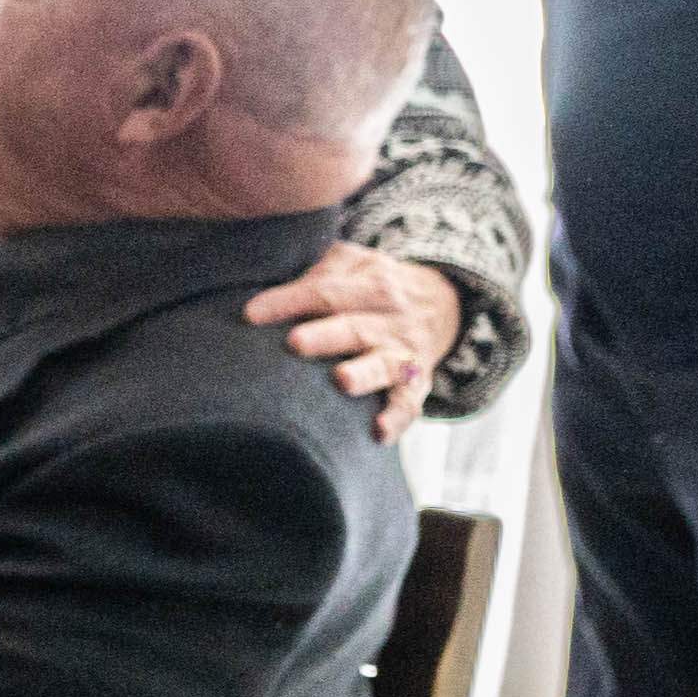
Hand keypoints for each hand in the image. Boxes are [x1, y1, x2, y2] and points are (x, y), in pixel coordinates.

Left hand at [248, 242, 469, 428]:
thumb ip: (320, 272)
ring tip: (341, 381)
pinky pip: (408, 404)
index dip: (289, 302)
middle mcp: (391, 320)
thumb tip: (268, 299)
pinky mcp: (416, 384)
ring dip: (363, 374)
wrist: (446, 304)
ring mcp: (404, 353)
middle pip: (355, 328)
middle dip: (326, 336)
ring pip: (384, 365)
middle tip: (295, 343)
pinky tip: (378, 432)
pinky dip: (396, 418)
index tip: (251, 315)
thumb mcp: (357, 264)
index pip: (326, 292)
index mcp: (372, 285)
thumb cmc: (375, 288)